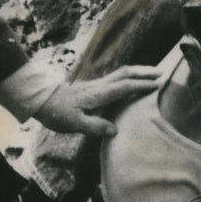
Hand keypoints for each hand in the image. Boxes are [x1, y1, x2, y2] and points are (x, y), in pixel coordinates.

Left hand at [33, 65, 162, 135]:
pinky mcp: (92, 87)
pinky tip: (130, 83)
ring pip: (121, 73)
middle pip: (126, 73)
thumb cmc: (56, 113)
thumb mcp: (73, 124)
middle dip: (144, 71)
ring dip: (137, 72)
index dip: (142, 85)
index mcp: (98, 94)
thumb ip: (94, 126)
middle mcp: (99, 86)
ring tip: (151, 74)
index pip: (125, 86)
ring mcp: (96, 85)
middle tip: (161, 72)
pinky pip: (115, 78)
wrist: (39, 100)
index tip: (158, 85)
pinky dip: (128, 77)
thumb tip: (115, 130)